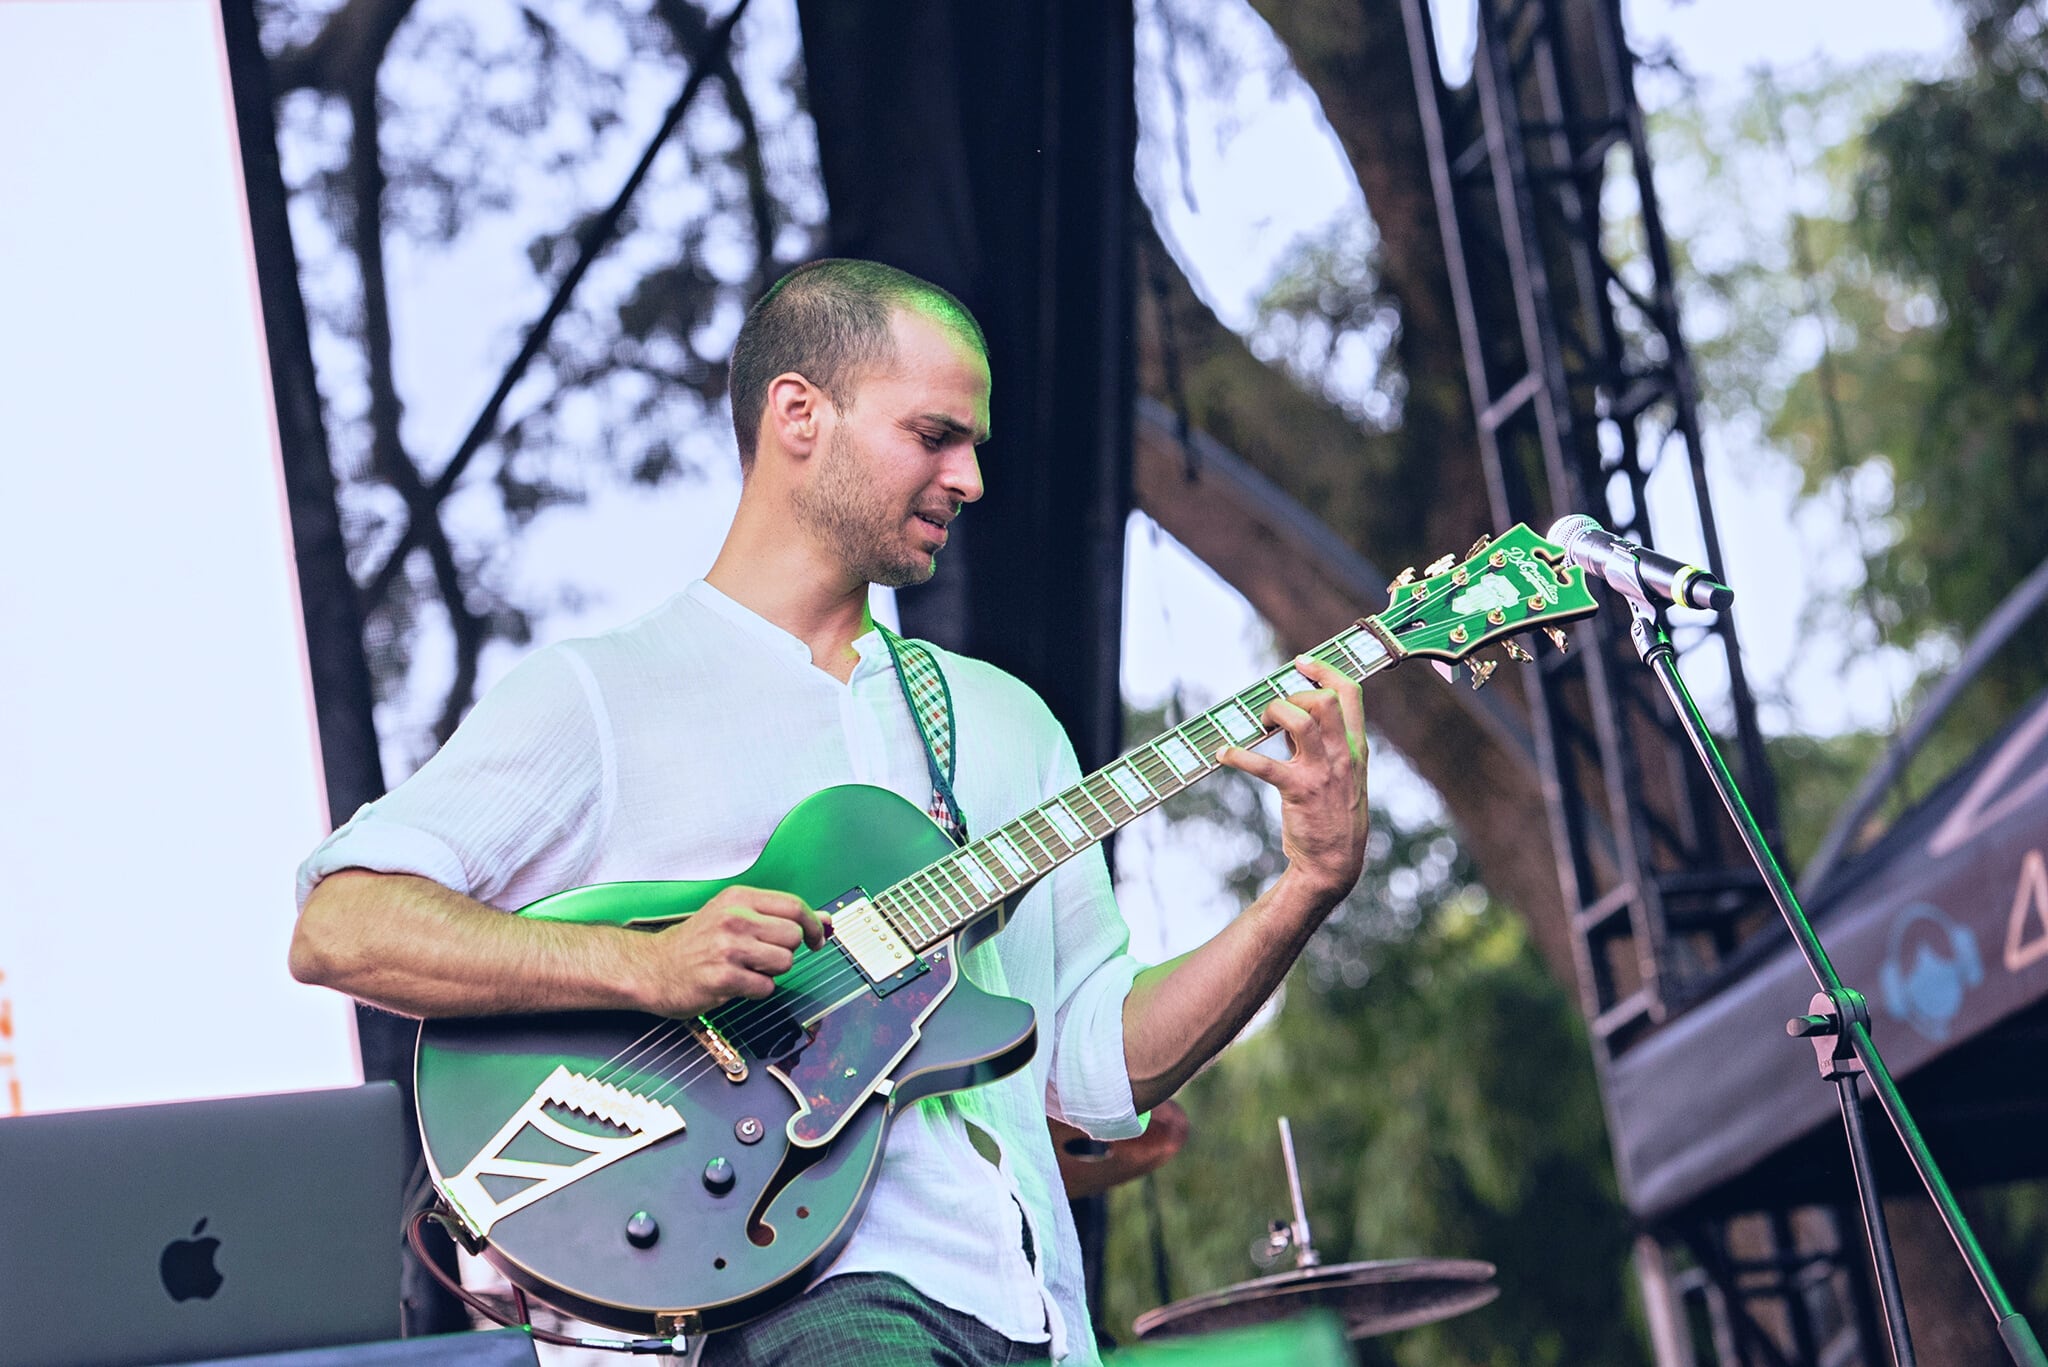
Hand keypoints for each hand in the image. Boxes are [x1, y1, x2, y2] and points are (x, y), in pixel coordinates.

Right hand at [638, 886, 828, 1015]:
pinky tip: (736, 983)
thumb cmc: (695, 943)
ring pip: (784, 962)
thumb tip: (824, 921)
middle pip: (793, 936)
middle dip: (785, 951)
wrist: (652, 967)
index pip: (794, 906)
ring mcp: (728, 948)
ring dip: (771, 972)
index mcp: (738, 898)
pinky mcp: (723, 978)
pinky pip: (766, 988)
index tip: (817, 938)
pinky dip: (756, 990)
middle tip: (762, 956)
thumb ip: (777, 916)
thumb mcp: (732, 915)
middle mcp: (734, 919)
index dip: (813, 924)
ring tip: (746, 968)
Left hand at [1217, 655, 1370, 900]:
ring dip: (1272, 714)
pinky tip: (1224, 755)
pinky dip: (1239, 755)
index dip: (1325, 670)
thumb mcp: (1340, 775)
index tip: (1302, 662)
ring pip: (1300, 722)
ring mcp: (1323, 772)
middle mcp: (1343, 755)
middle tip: (1274, 710)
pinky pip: (1265, 764)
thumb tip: (1291, 716)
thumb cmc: (1332, 815)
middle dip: (1294, 693)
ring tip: (1257, 726)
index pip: (1351, 693)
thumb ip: (1323, 745)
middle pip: (1325, 699)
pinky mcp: (1299, 792)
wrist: (1335, 863)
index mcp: (1356, 747)